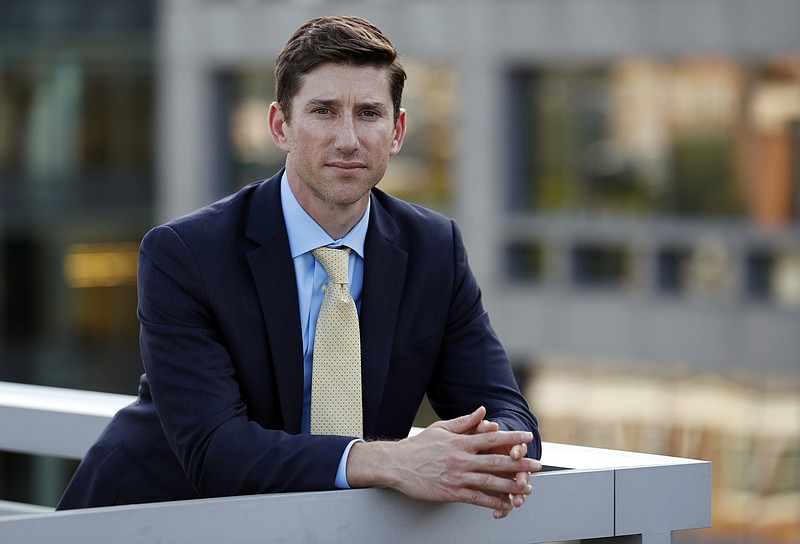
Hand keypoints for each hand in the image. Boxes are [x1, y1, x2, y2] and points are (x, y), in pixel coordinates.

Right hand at [347, 406, 540, 518]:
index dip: (511, 438)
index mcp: (460, 442)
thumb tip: (482, 411)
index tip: (526, 437)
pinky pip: (476, 498)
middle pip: (496, 461)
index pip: (491, 439)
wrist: (397, 465)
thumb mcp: (441, 429)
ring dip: (511, 485)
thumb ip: (464, 422)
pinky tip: (505, 504)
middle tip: (537, 464)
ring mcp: (457, 477)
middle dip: (519, 463)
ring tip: (527, 487)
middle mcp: (461, 459)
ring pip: (490, 482)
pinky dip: (492, 502)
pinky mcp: (451, 492)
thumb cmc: (419, 446)